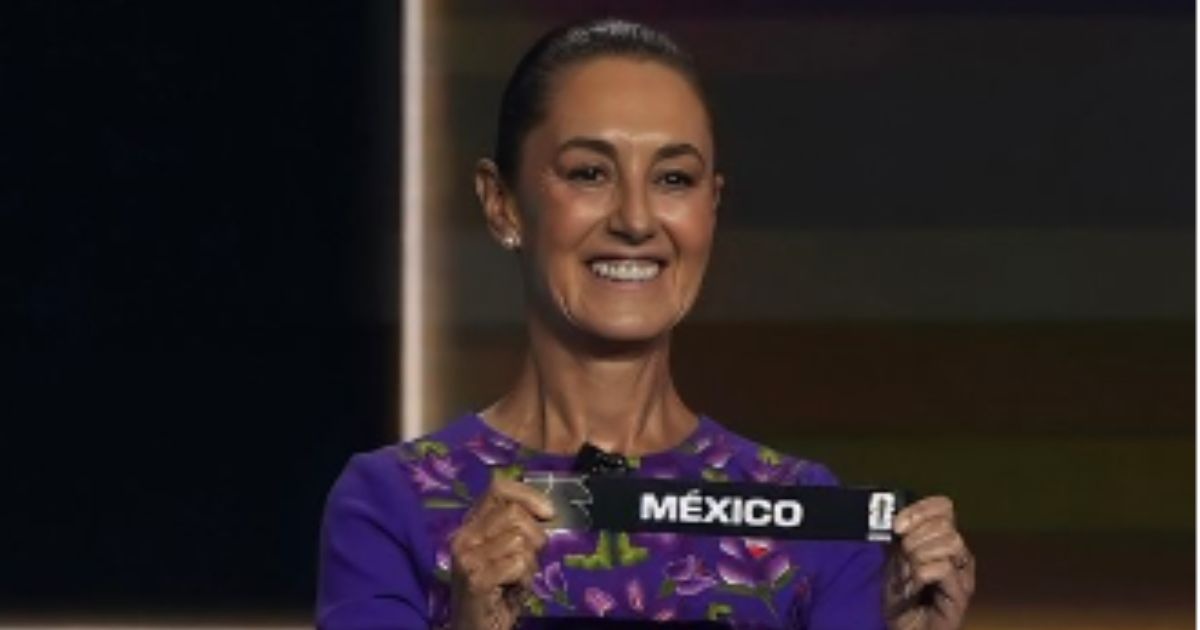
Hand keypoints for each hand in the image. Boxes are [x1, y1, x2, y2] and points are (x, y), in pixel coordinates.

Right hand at [448, 477, 553, 629]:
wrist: (476, 627)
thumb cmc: (498, 589)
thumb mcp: (507, 551)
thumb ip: (519, 527)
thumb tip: (548, 510)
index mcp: (470, 524)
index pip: (499, 488)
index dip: (528, 495)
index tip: (548, 513)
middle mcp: (463, 536)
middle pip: (515, 514)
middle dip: (534, 537)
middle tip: (529, 559)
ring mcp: (467, 558)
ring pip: (519, 540)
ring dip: (529, 562)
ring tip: (517, 577)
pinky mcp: (476, 579)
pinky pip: (518, 564)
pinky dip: (524, 578)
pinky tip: (513, 588)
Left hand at [885, 496, 974, 629]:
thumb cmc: (900, 598)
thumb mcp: (895, 559)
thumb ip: (901, 538)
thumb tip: (898, 518)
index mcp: (944, 541)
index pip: (944, 507)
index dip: (920, 510)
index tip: (897, 526)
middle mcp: (959, 556)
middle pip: (945, 525)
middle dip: (916, 537)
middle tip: (902, 556)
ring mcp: (963, 577)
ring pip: (950, 543)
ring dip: (920, 555)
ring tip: (908, 573)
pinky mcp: (960, 597)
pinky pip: (944, 568)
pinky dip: (922, 573)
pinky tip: (913, 584)